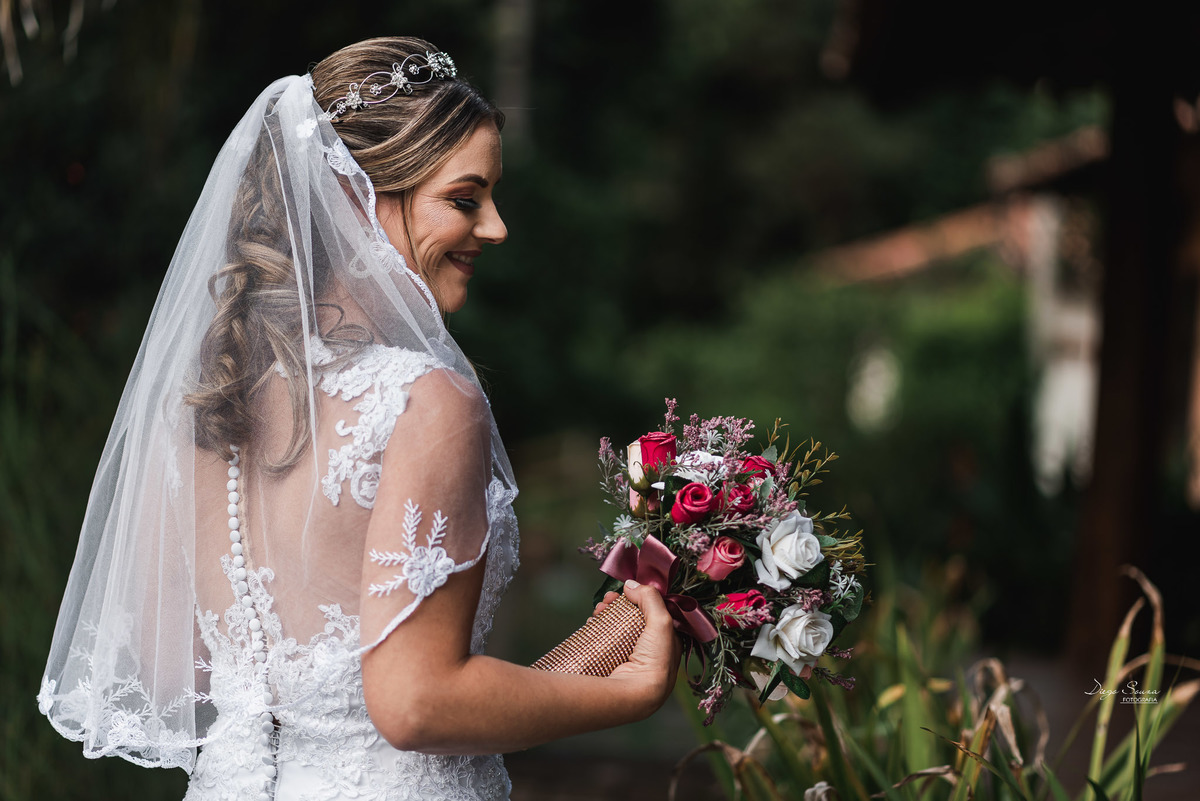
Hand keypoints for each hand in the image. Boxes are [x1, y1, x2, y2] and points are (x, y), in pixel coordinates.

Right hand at [604, 579, 681, 715]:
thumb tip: (631, 584)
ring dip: (606, 616)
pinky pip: (604, 643)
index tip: (626, 590)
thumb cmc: (654, 661)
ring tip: (597, 611)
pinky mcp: (612, 666)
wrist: (632, 696)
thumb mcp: (661, 623)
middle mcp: (651, 652)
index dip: (640, 599)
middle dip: (619, 606)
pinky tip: (591, 624)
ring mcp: (630, 661)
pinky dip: (597, 631)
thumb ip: (650, 598)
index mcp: (668, 644)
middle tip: (606, 599)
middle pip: (633, 621)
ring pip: (617, 630)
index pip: (654, 614)